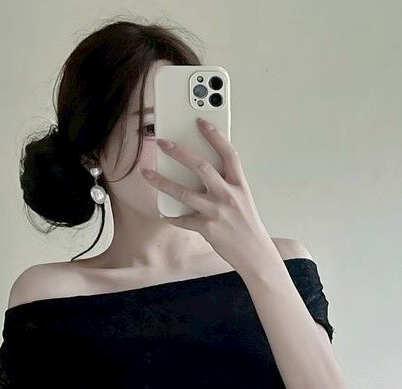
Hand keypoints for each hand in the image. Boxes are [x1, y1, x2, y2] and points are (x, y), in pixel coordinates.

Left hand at [141, 117, 275, 273]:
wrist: (255, 253)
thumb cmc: (247, 226)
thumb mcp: (242, 200)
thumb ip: (226, 185)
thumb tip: (201, 173)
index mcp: (239, 185)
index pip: (228, 153)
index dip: (214, 136)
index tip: (200, 122)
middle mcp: (228, 195)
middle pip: (200, 167)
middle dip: (179, 152)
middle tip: (162, 143)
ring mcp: (217, 212)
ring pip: (184, 193)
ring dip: (162, 182)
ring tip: (147, 174)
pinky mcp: (207, 229)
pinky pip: (183, 220)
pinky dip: (171, 216)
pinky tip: (163, 213)